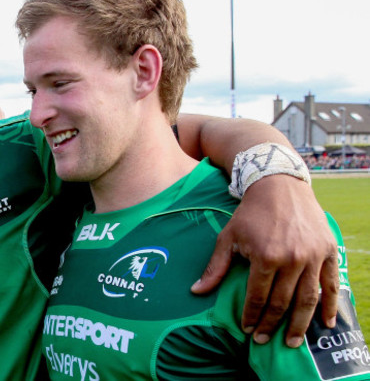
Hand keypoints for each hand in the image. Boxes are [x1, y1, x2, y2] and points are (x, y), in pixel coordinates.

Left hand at [191, 175, 338, 346]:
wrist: (278, 185)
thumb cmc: (249, 213)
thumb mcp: (228, 237)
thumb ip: (216, 267)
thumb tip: (196, 291)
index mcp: (265, 256)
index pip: (258, 296)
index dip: (252, 316)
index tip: (248, 330)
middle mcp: (292, 259)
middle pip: (282, 302)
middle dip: (272, 325)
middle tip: (265, 341)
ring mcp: (313, 256)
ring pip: (308, 299)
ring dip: (300, 324)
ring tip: (291, 342)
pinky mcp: (328, 251)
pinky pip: (331, 285)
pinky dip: (329, 306)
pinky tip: (326, 323)